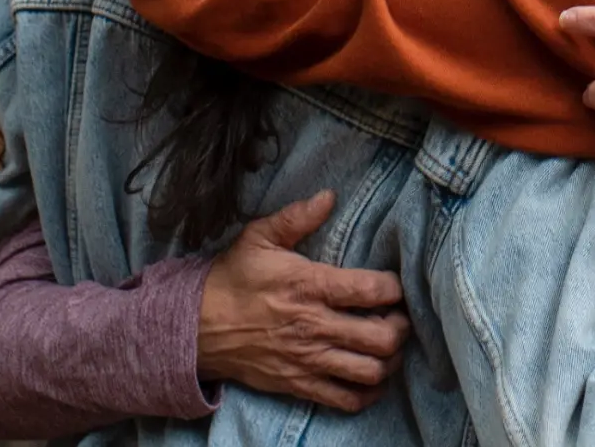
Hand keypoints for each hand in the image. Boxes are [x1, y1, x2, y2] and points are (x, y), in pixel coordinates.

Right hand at [197, 191, 411, 412]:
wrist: (193, 328)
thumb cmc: (231, 280)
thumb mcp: (259, 239)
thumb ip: (297, 217)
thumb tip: (329, 195)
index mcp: (309, 287)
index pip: (373, 290)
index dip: (395, 288)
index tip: (393, 285)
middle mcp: (314, 326)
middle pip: (382, 337)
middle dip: (401, 328)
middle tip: (397, 318)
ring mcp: (308, 360)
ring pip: (371, 371)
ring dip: (389, 360)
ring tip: (387, 346)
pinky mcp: (298, 384)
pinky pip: (344, 399)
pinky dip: (366, 392)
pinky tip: (369, 377)